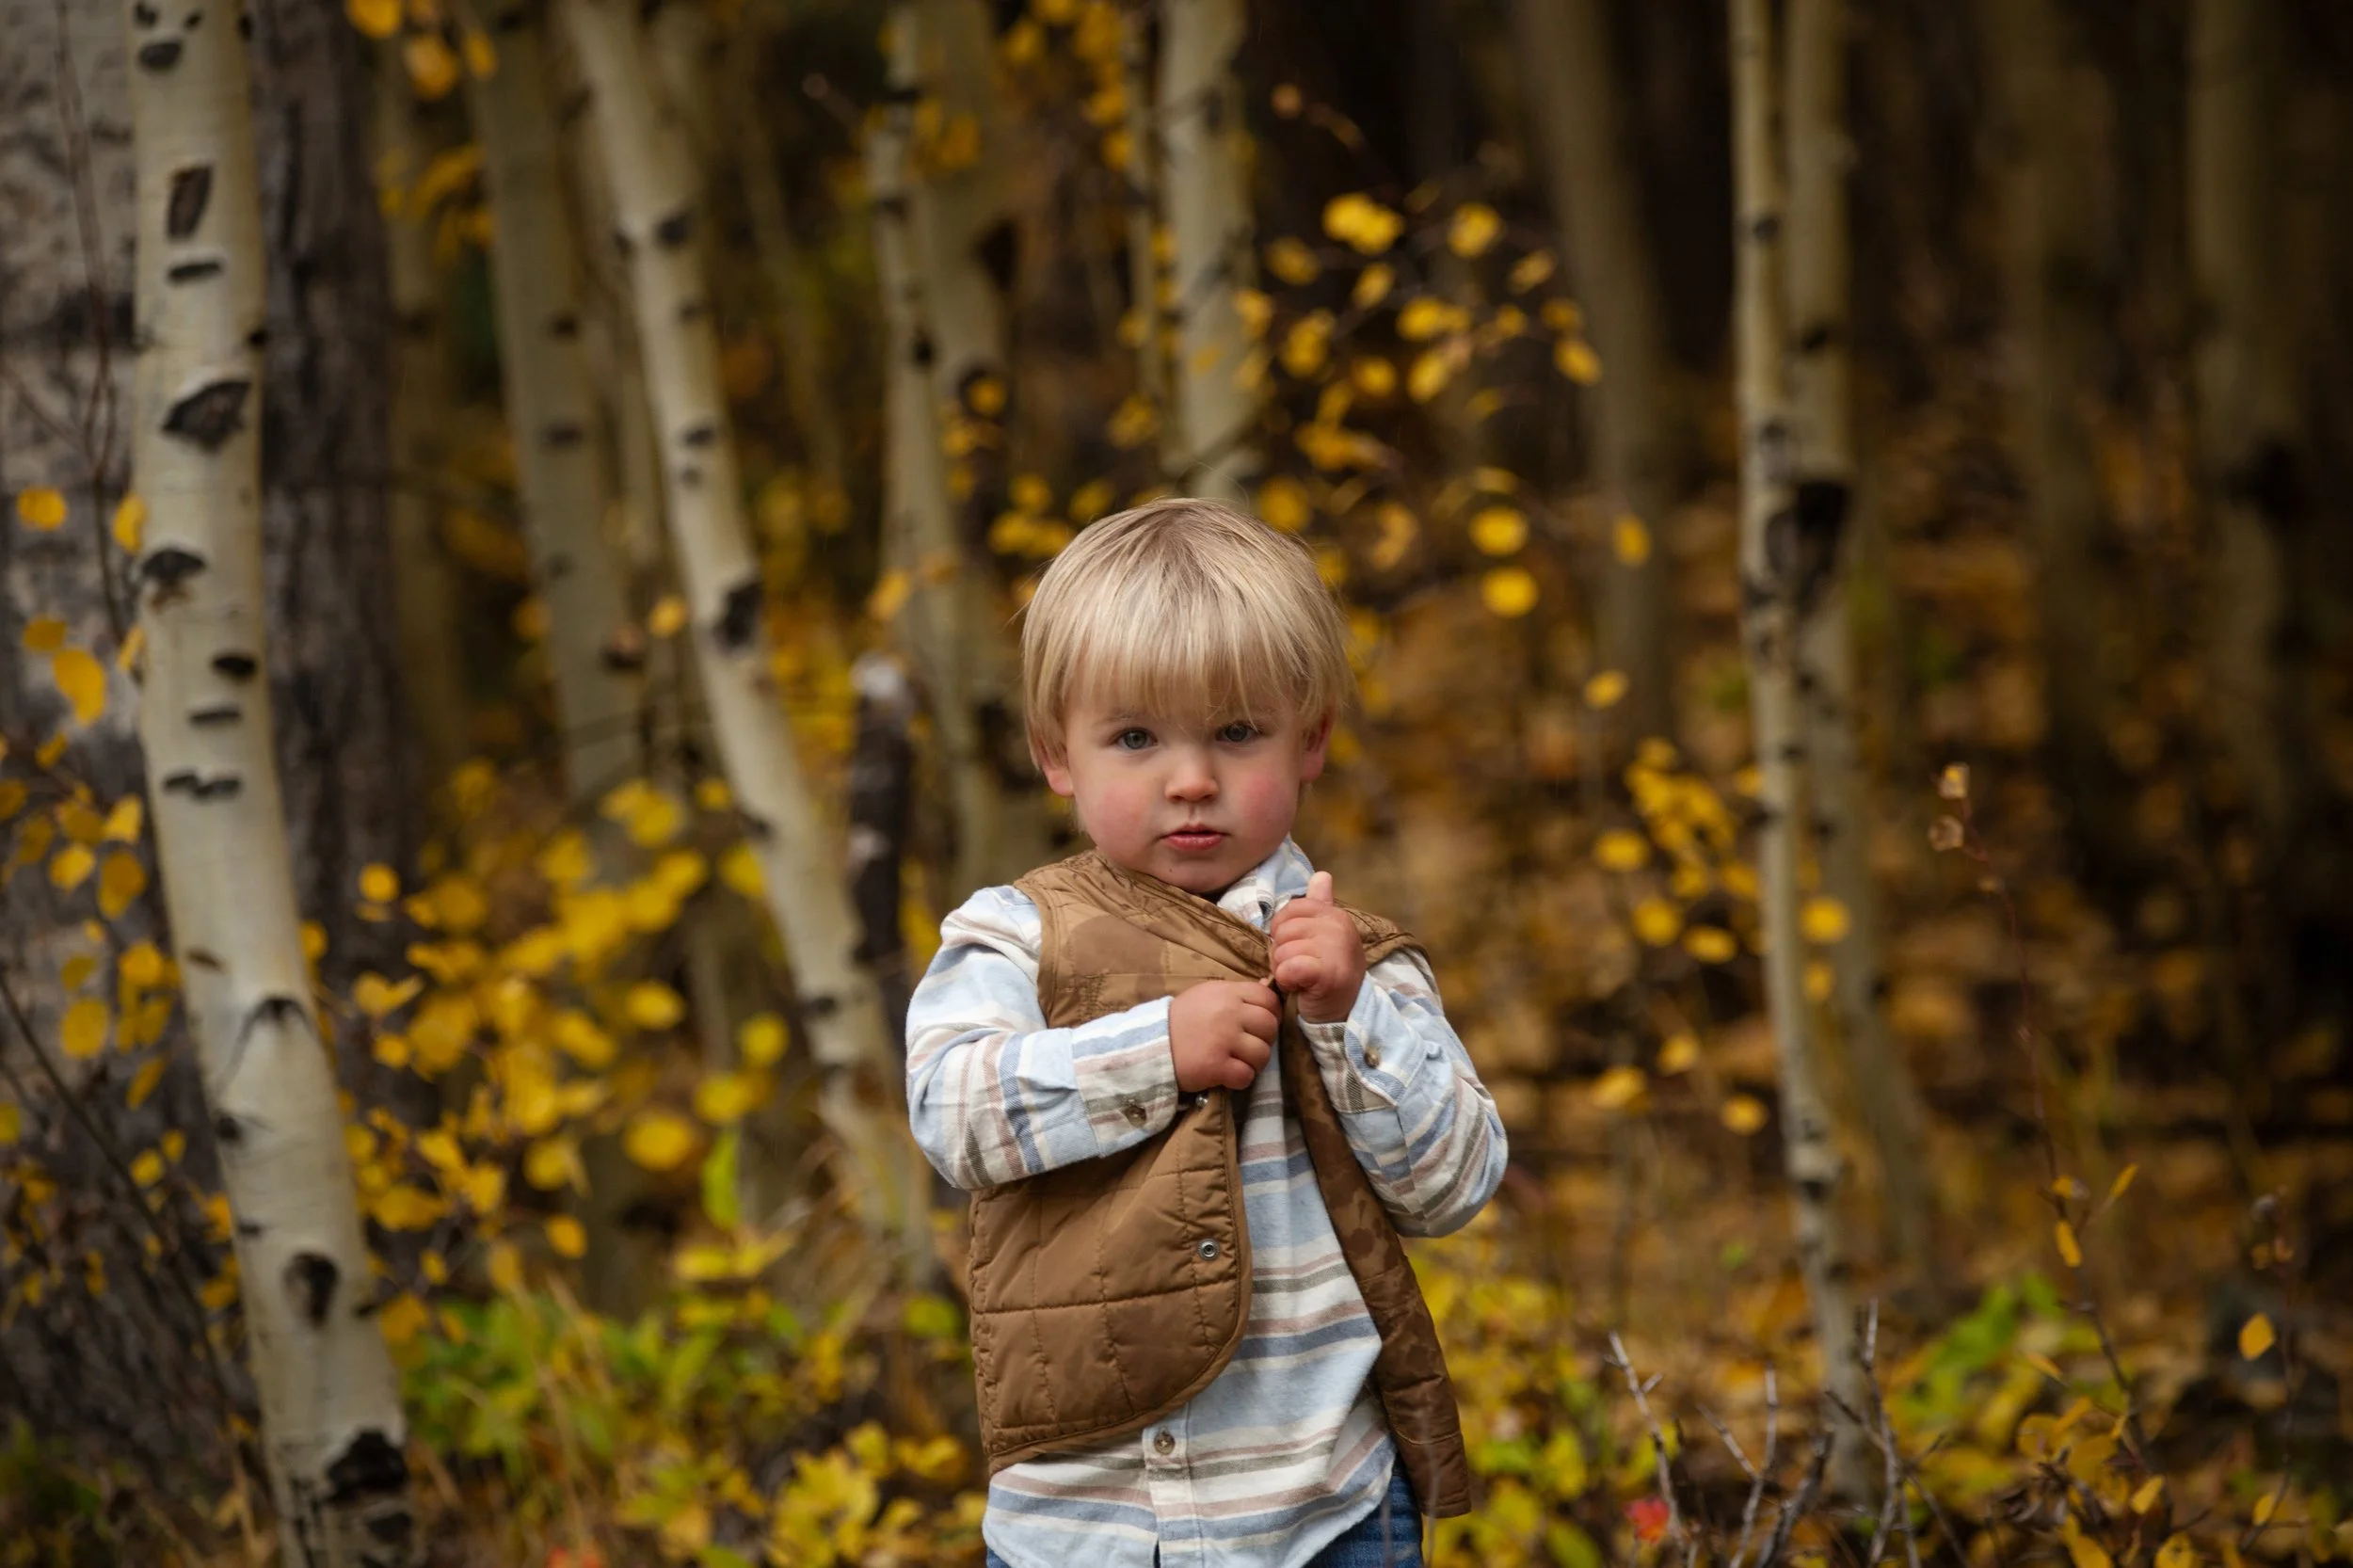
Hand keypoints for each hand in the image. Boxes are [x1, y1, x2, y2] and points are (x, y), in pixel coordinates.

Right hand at [1169, 979, 1279, 1091]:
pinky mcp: (1215, 1065)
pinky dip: (1239, 1079)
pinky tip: (1227, 1074)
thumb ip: (1237, 994)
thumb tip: (1270, 986)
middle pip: (1269, 1027)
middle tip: (1247, 1047)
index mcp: (1228, 993)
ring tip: (1237, 1062)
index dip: (1270, 1014)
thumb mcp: (1208, 995)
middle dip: (1263, 1040)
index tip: (1258, 1026)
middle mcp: (1229, 1013)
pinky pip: (1246, 1076)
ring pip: (1262, 1054)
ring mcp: (1223, 1039)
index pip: (1268, 999)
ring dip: (1253, 1063)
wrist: (1151, 1044)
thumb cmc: (1182, 1019)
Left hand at [1269, 871, 1366, 1023]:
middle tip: (1300, 968)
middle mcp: (1338, 926)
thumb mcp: (1325, 936)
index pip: (1290, 910)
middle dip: (1282, 953)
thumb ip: (1320, 904)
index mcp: (1335, 914)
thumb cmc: (1328, 974)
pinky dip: (1287, 981)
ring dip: (1284, 969)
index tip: (1299, 950)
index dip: (1283, 933)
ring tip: (1302, 979)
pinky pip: (1288, 968)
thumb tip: (1321, 874)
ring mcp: (1335, 948)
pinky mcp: (1328, 973)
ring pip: (1282, 951)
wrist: (1344, 1014)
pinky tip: (1301, 987)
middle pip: (1282, 930)